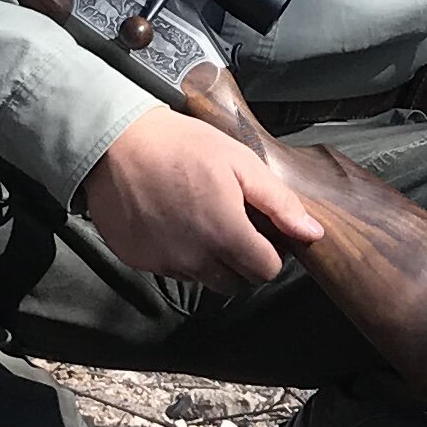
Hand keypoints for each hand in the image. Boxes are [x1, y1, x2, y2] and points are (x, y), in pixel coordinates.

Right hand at [78, 105, 328, 287]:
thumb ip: (279, 203)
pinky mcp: (138, 261)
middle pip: (237, 284)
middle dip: (243, 262)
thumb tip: (311, 233)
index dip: (271, 252)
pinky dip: (178, 254)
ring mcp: (164, 263)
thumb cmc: (181, 145)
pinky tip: (172, 222)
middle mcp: (195, 258)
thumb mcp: (241, 163)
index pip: (266, 271)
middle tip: (234, 227)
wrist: (115, 142)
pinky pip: (170, 270)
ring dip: (210, 260)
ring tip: (200, 220)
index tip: (262, 232)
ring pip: (203, 279)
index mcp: (226, 235)